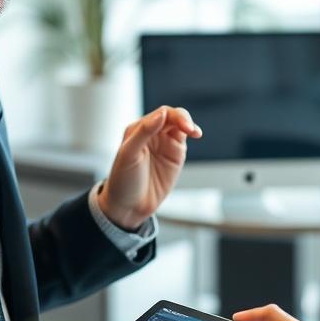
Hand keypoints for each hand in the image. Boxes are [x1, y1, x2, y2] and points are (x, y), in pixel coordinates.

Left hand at [98, 106, 201, 229]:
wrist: (129, 206)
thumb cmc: (123, 180)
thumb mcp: (129, 154)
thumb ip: (144, 132)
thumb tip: (162, 114)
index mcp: (137, 129)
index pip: (160, 114)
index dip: (172, 116)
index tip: (180, 125)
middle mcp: (152, 133)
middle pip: (172, 116)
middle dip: (183, 119)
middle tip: (189, 129)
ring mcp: (164, 143)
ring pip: (180, 125)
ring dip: (189, 124)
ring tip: (195, 132)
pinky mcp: (174, 154)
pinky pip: (184, 138)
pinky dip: (192, 133)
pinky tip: (196, 134)